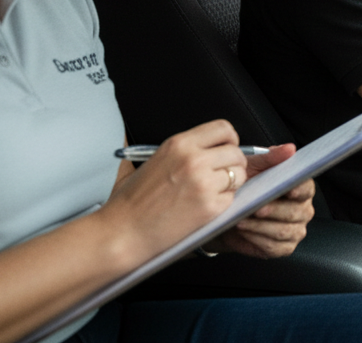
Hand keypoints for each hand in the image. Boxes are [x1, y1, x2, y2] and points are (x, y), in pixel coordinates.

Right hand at [99, 120, 247, 266]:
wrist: (122, 233)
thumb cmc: (132, 202)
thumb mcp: (154, 160)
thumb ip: (183, 150)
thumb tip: (210, 147)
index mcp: (179, 144)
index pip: (224, 128)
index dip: (229, 140)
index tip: (226, 149)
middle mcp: (194, 160)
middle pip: (236, 152)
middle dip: (233, 164)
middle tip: (221, 175)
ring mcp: (203, 183)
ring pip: (239, 175)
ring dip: (231, 183)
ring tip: (211, 192)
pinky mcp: (210, 207)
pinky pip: (232, 198)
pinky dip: (223, 202)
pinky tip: (204, 206)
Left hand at [205, 144, 314, 258]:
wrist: (227, 214)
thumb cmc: (244, 188)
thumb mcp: (253, 168)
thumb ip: (271, 158)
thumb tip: (289, 148)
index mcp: (300, 189)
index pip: (306, 188)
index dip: (299, 189)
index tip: (288, 190)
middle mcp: (302, 210)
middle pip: (296, 212)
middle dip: (274, 210)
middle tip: (255, 208)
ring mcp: (295, 230)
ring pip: (284, 231)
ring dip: (261, 226)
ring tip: (242, 220)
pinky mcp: (284, 248)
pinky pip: (274, 246)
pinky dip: (258, 239)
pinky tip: (245, 232)